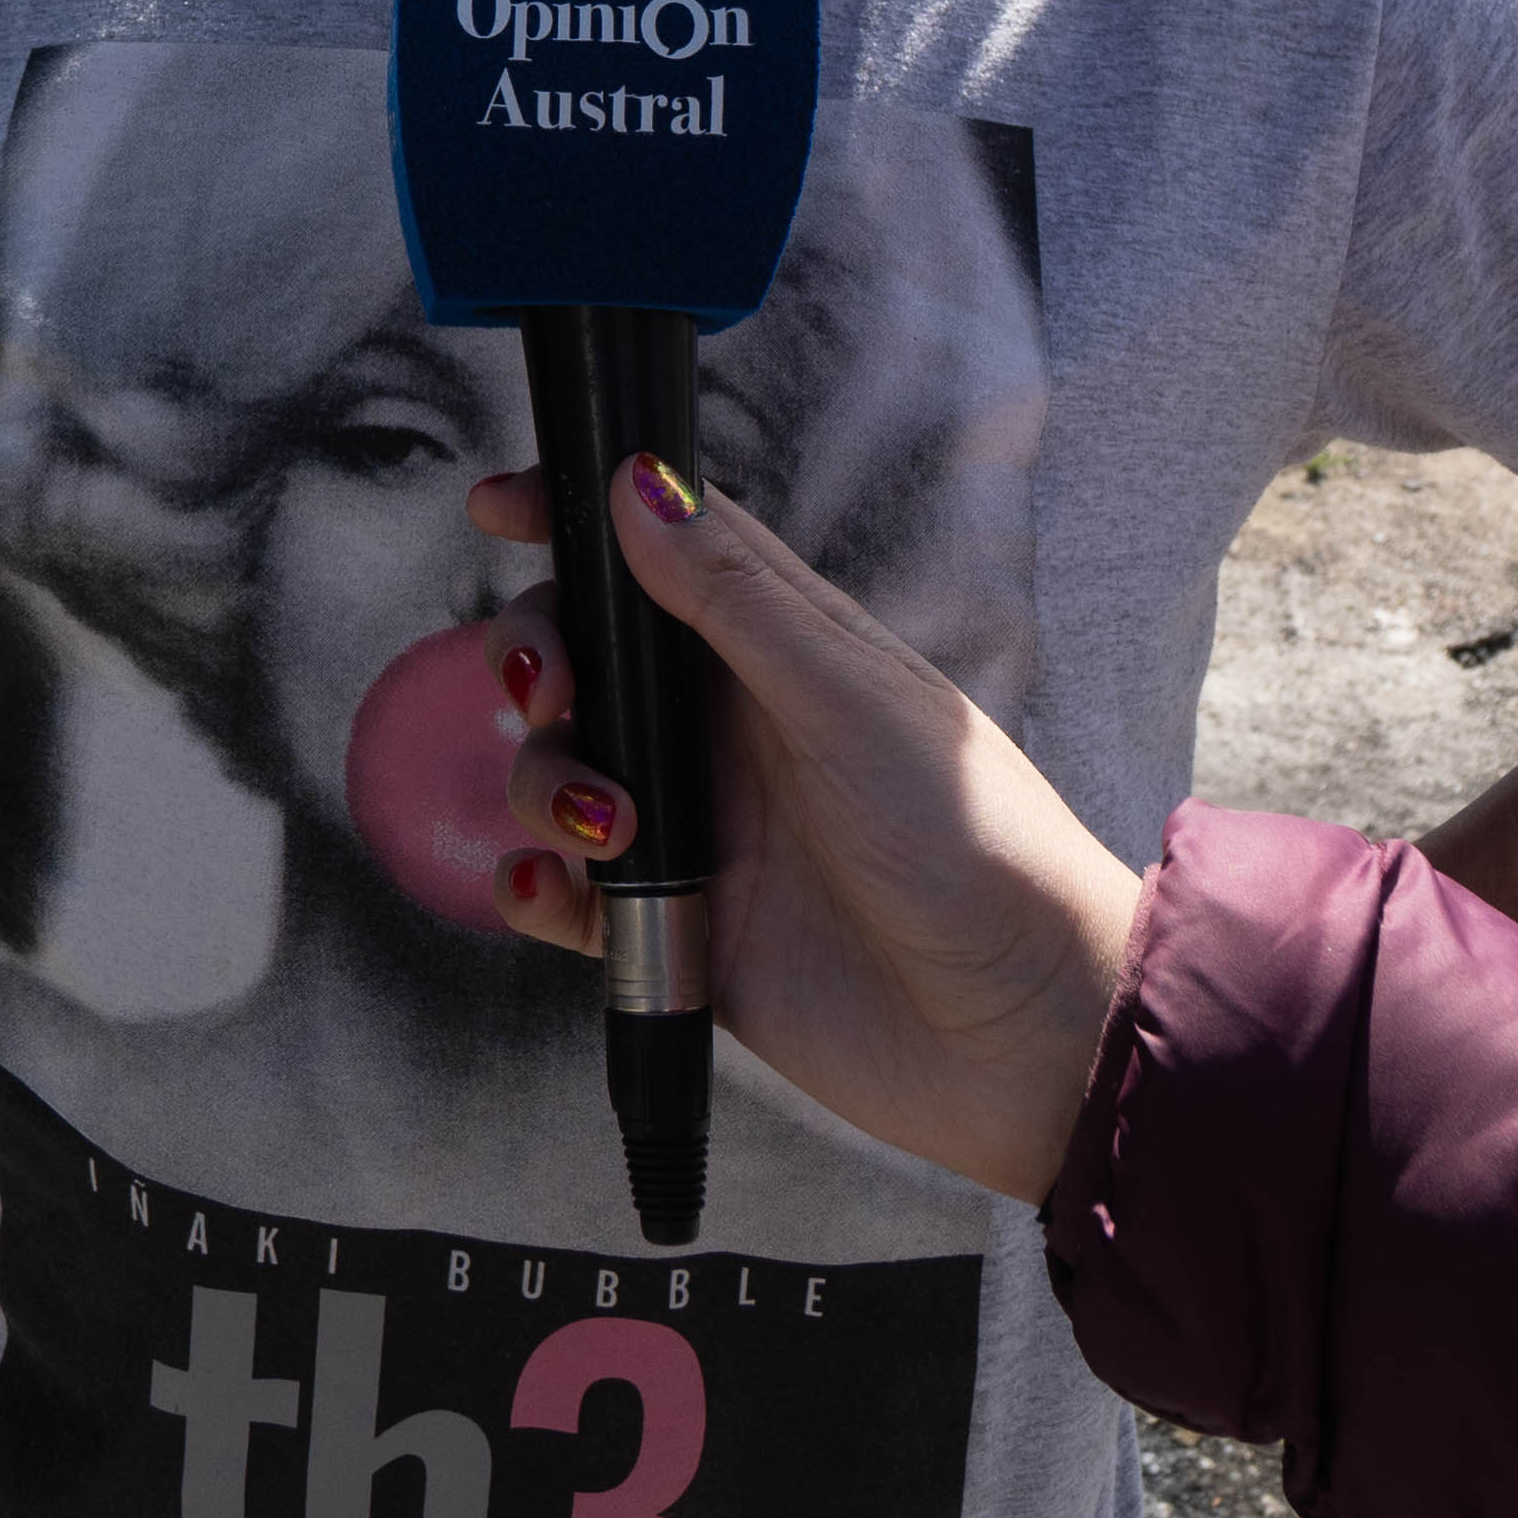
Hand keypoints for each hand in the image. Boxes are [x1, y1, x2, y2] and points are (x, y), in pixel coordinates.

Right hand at [464, 462, 1143, 1204]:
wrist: (1019, 1032)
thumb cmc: (973, 846)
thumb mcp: (850, 701)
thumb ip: (735, 599)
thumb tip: (637, 485)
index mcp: (783, 651)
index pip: (662, 552)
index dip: (577, 518)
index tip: (498, 504)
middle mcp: (733, 730)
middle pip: (587, 658)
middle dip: (537, 658)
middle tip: (551, 690)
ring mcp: (703, 830)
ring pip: (563, 773)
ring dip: (546, 785)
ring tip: (610, 828)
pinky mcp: (680, 931)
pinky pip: (570, 899)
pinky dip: (535, 891)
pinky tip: (550, 893)